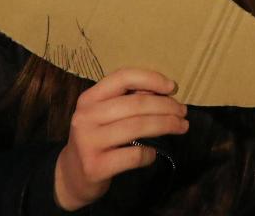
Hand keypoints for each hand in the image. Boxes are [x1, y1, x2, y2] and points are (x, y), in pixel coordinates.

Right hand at [54, 69, 188, 210]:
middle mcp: (86, 117)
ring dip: (166, 126)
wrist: (71, 176)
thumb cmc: (96, 139)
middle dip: (167, 107)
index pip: (123, 77)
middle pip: (136, 104)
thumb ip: (128, 100)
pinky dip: (149, 153)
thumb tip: (164, 91)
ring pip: (138, 127)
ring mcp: (89, 142)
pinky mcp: (95, 166)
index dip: (151, 78)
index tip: (173, 88)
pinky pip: (133, 155)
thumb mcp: (104, 114)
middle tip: (183, 112)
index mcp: (89, 98)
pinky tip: (154, 154)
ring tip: (181, 127)